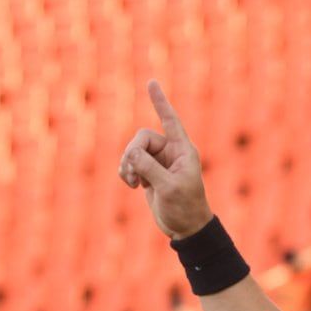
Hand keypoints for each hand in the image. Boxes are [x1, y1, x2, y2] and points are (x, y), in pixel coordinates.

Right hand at [119, 81, 213, 239]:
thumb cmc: (185, 207)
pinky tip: (132, 186)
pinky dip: (125, 173)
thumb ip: (149, 168)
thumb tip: (131, 155)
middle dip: (132, 154)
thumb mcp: (168, 187)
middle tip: (132, 173)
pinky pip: (129, 164)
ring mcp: (158, 162)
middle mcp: (171, 152)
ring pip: (132, 151)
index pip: (170, 120)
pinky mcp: (148, 173)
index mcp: (183, 150)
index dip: (160, 102)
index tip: (152, 82)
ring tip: (132, 183)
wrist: (185, 227)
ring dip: (127, 165)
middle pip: (141, 138)